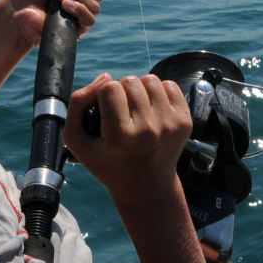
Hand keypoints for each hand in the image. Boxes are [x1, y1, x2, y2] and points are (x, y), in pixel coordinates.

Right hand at [64, 73, 191, 197]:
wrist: (145, 186)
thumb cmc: (107, 162)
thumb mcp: (77, 140)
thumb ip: (78, 103)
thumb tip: (106, 76)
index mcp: (121, 135)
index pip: (110, 88)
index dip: (103, 96)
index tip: (105, 114)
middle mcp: (148, 129)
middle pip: (131, 81)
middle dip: (122, 92)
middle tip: (121, 114)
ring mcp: (170, 125)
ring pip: (150, 80)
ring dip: (140, 90)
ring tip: (136, 111)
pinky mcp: (184, 121)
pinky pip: (170, 85)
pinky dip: (159, 93)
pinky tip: (152, 111)